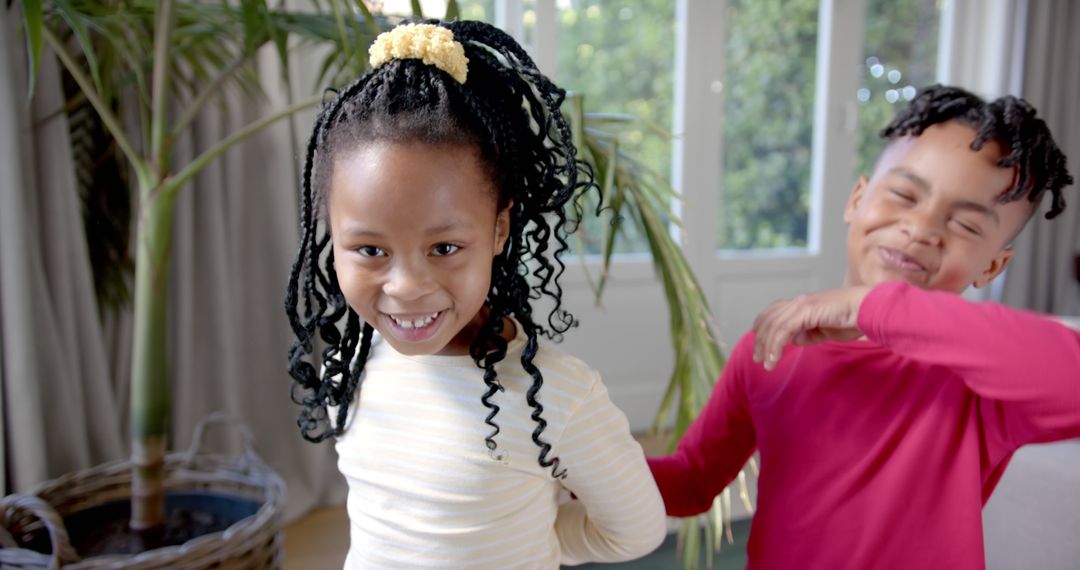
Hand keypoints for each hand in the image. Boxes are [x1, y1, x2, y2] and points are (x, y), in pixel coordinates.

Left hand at [752, 286, 872, 369]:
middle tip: (757, 359)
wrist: (868, 309)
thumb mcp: (824, 331)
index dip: (763, 328)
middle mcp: (799, 302)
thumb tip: (793, 339)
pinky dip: (775, 346)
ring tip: (766, 364)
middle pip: (769, 319)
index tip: (760, 346)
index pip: (774, 313)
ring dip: (766, 346)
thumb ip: (808, 334)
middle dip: (760, 340)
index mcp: (802, 304)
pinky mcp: (806, 310)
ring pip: (773, 326)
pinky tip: (774, 359)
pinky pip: (783, 330)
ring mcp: (801, 304)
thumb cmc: (852, 320)